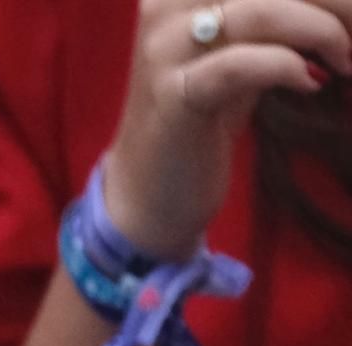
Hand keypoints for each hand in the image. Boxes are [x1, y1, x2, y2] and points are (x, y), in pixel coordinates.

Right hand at [103, 0, 351, 256]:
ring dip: (322, 32)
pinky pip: (241, 65)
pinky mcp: (172, 98)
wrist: (151, 188)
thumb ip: (281, 11)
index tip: (349, 15)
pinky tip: (310, 84)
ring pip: (261, 11)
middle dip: (336, 2)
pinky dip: (287, 68)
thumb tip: (344, 4)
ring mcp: (164, 51)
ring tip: (345, 62)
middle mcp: (165, 5)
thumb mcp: (242, 43)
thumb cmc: (206, 110)